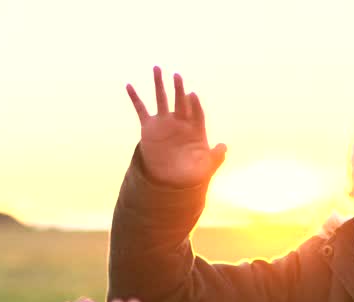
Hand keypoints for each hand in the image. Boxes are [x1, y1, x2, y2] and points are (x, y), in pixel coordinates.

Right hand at [126, 66, 226, 186]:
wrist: (168, 181)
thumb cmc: (190, 175)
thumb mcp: (206, 167)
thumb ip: (215, 157)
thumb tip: (224, 146)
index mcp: (195, 130)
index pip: (196, 113)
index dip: (194, 105)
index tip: (192, 95)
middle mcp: (179, 123)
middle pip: (180, 102)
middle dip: (178, 89)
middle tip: (177, 76)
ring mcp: (164, 124)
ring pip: (161, 99)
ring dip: (159, 84)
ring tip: (157, 68)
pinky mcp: (149, 128)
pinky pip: (141, 110)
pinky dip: (135, 98)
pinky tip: (129, 85)